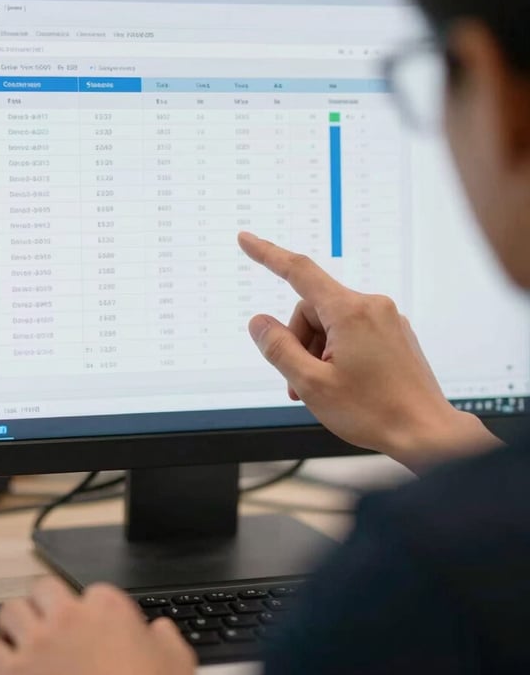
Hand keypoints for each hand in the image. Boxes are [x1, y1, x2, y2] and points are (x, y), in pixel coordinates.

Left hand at [0, 577, 195, 674]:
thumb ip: (166, 639)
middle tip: (50, 624)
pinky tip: (1, 665)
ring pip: (9, 611)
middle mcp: (68, 616)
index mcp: (108, 607)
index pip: (94, 592)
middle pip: (42, 588)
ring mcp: (37, 643)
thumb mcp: (177, 662)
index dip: (94, 613)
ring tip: (21, 640)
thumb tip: (160, 631)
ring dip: (14, 625)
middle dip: (45, 604)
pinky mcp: (12, 674)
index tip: (96, 631)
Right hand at [238, 232, 500, 473]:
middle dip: (298, 341)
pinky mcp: (394, 335)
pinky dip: (337, 353)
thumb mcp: (311, 384)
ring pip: (331, 323)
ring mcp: (387, 320)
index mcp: (350, 312)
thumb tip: (259, 322)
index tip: (246, 240)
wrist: (428, 435)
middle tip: (299, 381)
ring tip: (322, 389)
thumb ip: (278, 348)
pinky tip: (342, 383)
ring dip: (317, 351)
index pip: (298, 271)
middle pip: (312, 309)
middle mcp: (372, 307)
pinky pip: (352, 332)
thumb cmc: (374, 412)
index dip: (267, 254)